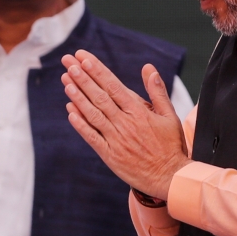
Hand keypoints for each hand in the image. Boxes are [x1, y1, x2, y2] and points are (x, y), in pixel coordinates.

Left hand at [61, 50, 188, 199]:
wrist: (169, 177)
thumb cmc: (171, 145)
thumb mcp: (169, 115)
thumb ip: (157, 91)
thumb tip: (148, 68)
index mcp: (139, 112)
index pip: (113, 86)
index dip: (97, 71)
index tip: (83, 58)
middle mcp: (125, 123)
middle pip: (99, 96)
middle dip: (82, 77)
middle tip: (68, 62)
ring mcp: (116, 139)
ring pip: (93, 114)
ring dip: (78, 96)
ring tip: (66, 80)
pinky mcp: (110, 155)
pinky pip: (92, 136)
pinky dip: (80, 124)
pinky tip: (70, 111)